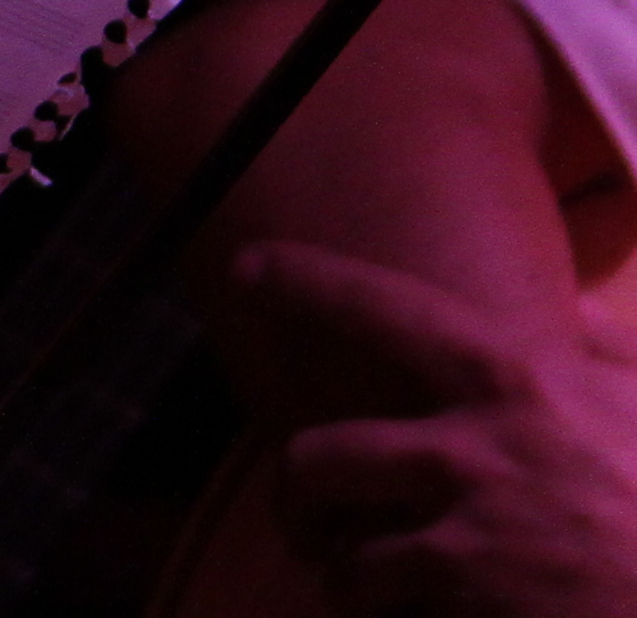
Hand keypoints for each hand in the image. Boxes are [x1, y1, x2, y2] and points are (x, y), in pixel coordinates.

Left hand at [242, 242, 636, 617]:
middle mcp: (477, 450)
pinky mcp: (475, 608)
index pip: (384, 308)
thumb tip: (574, 318)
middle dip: (300, 499)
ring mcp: (473, 538)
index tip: (251, 269)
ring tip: (367, 587)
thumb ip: (607, 355)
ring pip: (348, 558)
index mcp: (519, 382)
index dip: (308, 280)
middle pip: (315, 457)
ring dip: (350, 579)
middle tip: (310, 517)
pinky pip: (395, 615)